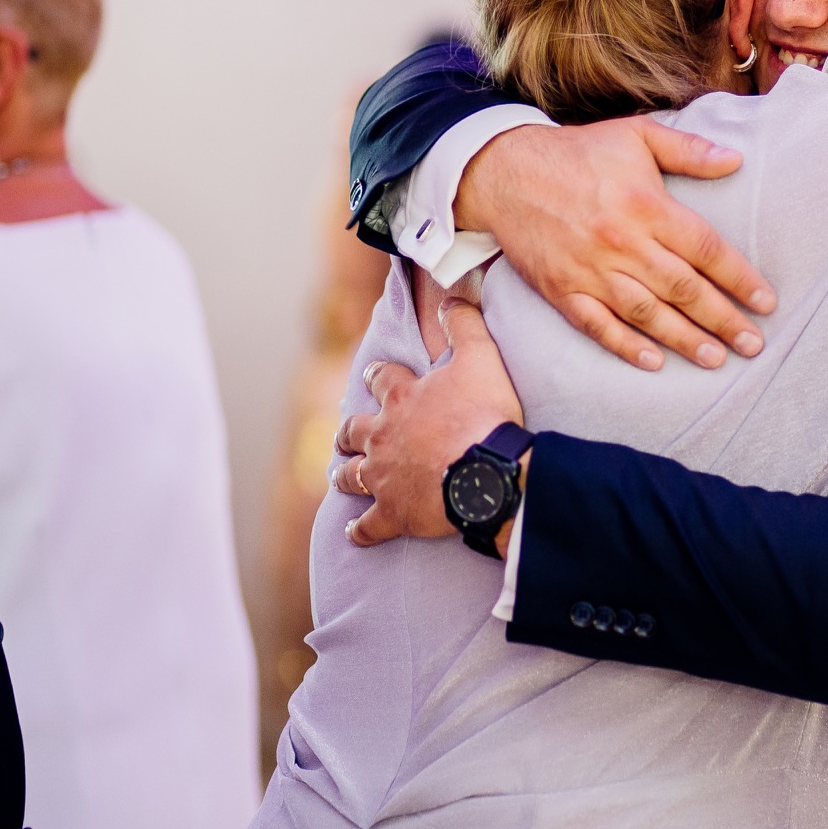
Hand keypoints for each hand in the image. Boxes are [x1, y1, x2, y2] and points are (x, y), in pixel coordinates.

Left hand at [333, 298, 522, 546]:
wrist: (486, 472)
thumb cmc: (483, 415)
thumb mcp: (481, 357)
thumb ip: (466, 324)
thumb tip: (456, 296)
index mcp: (400, 398)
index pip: (380, 378)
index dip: (378, 375)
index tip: (376, 376)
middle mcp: (381, 436)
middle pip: (352, 431)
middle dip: (348, 432)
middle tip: (346, 435)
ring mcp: (382, 477)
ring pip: (351, 476)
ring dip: (345, 476)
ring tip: (341, 477)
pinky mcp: (391, 514)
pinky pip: (366, 526)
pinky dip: (359, 530)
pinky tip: (352, 533)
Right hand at [454, 117, 776, 370]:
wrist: (504, 172)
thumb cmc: (578, 152)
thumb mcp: (635, 135)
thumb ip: (688, 150)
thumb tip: (736, 160)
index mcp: (646, 205)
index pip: (704, 249)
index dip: (739, 278)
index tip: (766, 302)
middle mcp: (622, 242)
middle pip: (683, 289)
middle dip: (723, 320)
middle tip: (753, 344)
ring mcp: (590, 270)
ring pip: (646, 314)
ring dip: (684, 339)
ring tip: (715, 358)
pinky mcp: (561, 290)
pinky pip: (597, 325)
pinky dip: (625, 346)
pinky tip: (653, 362)